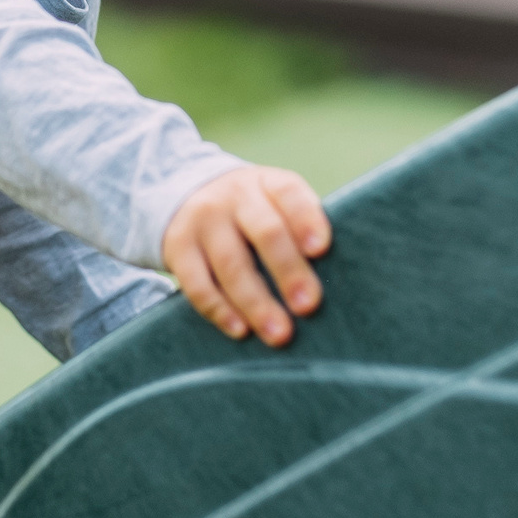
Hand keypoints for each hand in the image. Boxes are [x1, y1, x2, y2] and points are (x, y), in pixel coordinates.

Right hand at [161, 165, 331, 347]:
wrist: (185, 195)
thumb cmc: (253, 213)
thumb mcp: (274, 203)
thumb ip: (299, 229)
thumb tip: (339, 280)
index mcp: (268, 183)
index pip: (290, 194)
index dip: (306, 220)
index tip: (321, 249)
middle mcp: (235, 196)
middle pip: (265, 232)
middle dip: (288, 271)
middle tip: (308, 306)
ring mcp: (203, 221)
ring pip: (231, 264)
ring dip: (257, 303)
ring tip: (280, 334)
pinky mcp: (177, 247)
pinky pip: (198, 284)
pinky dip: (220, 310)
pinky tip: (240, 331)